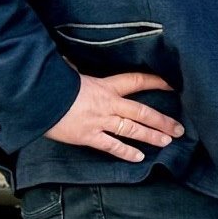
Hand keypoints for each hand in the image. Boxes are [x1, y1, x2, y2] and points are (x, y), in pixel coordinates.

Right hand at [44, 71, 182, 160]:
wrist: (38, 98)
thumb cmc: (53, 82)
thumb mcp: (71, 71)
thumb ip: (80, 68)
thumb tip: (75, 60)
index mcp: (105, 85)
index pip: (136, 81)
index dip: (156, 82)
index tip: (172, 85)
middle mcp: (108, 104)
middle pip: (142, 112)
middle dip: (163, 120)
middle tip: (179, 129)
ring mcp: (100, 121)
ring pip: (132, 130)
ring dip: (151, 136)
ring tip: (166, 141)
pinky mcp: (88, 136)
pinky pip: (112, 146)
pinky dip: (126, 152)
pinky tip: (139, 157)